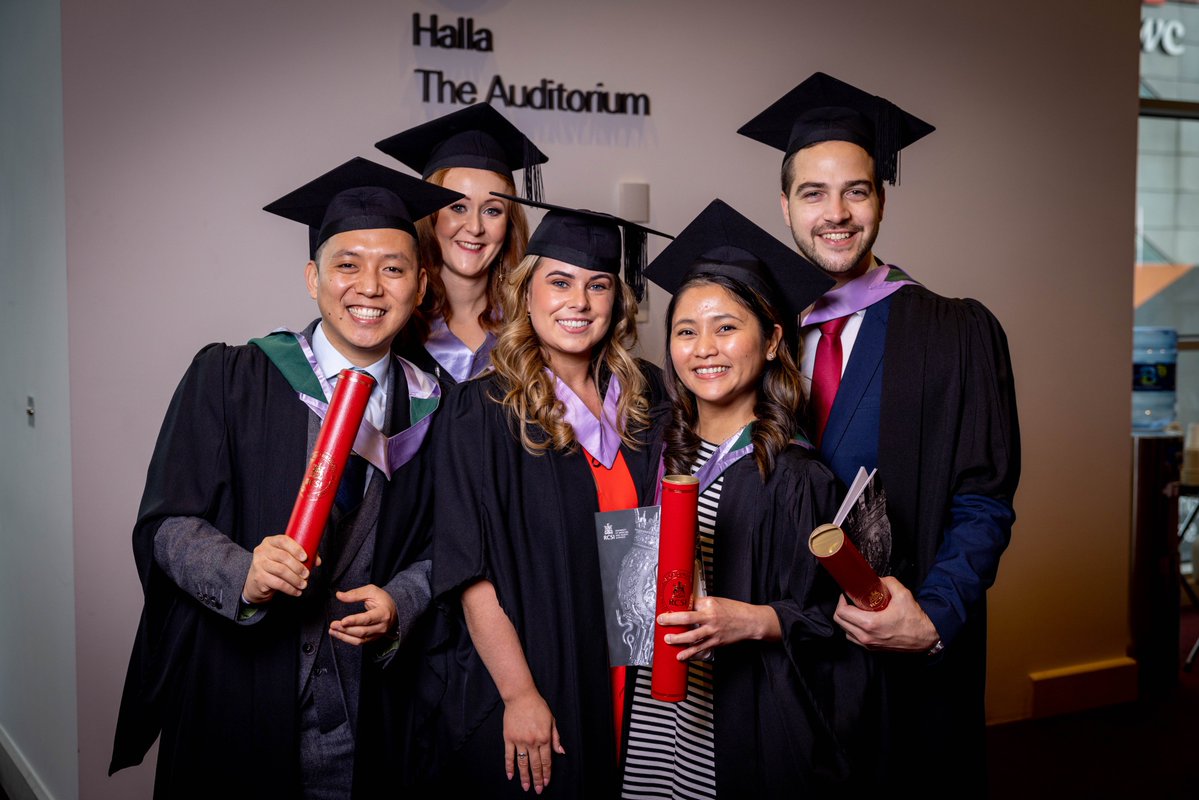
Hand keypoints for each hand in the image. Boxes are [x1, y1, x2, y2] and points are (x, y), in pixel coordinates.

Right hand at [242, 535, 318, 603]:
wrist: (256, 582)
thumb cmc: (275, 565)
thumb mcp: (285, 557)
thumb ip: (301, 555)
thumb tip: (317, 560)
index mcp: (270, 542)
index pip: (283, 540)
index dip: (296, 548)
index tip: (305, 557)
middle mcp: (262, 551)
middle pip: (283, 557)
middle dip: (298, 567)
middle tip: (307, 574)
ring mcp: (259, 564)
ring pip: (281, 571)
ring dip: (296, 579)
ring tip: (303, 584)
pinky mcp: (259, 578)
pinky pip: (278, 583)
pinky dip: (290, 589)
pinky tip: (296, 591)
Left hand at [329, 584, 397, 645]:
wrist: (394, 610)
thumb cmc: (382, 599)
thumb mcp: (371, 591)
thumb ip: (355, 594)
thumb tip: (339, 595)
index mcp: (383, 613)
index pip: (368, 619)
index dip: (354, 621)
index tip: (342, 621)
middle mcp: (382, 626)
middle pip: (362, 631)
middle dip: (346, 629)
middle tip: (333, 624)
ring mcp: (378, 634)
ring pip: (359, 639)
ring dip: (344, 636)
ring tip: (332, 630)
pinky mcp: (373, 638)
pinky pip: (359, 642)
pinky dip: (347, 639)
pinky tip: (339, 634)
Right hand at [502, 689, 564, 793]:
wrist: (521, 697)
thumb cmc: (538, 706)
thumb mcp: (551, 720)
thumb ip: (556, 737)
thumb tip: (561, 752)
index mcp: (545, 738)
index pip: (547, 760)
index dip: (547, 773)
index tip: (546, 782)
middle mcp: (533, 742)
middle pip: (535, 765)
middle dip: (538, 779)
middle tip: (538, 790)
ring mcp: (520, 741)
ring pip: (522, 763)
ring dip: (525, 777)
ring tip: (526, 787)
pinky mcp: (509, 738)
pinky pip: (509, 756)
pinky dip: (509, 767)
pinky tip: (511, 776)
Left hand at [657, 595, 779, 660]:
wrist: (751, 622)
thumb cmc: (734, 610)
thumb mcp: (717, 601)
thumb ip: (701, 604)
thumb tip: (686, 604)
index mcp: (710, 604)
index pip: (690, 604)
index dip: (677, 607)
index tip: (665, 609)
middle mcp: (711, 617)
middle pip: (687, 618)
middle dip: (672, 620)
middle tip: (661, 621)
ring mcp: (713, 631)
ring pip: (692, 636)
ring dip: (678, 639)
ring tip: (667, 640)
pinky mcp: (716, 642)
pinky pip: (700, 648)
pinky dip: (690, 653)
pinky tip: (681, 656)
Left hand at [833, 576, 939, 651]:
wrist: (925, 637)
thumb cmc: (915, 619)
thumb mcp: (902, 594)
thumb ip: (887, 582)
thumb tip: (877, 579)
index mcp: (870, 624)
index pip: (842, 612)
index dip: (841, 601)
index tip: (846, 595)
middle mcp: (866, 636)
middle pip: (840, 622)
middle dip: (841, 609)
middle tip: (849, 601)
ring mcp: (869, 644)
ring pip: (845, 632)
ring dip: (846, 620)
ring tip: (855, 611)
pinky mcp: (872, 649)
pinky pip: (854, 639)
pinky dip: (852, 630)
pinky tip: (860, 622)